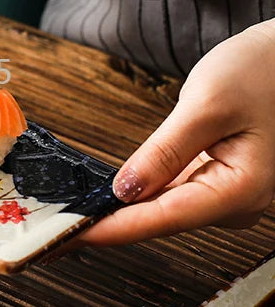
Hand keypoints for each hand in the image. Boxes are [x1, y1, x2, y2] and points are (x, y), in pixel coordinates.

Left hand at [77, 20, 274, 245]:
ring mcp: (223, 192)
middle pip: (157, 220)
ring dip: (115, 212)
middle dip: (104, 224)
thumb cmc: (262, 71)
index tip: (68, 235)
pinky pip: (166, 193)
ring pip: (159, 209)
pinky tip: (103, 198)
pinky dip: (134, 195)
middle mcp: (233, 202)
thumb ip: (164, 151)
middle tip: (53, 231)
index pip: (160, 219)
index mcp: (240, 190)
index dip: (109, 229)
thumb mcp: (206, 105)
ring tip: (68, 217)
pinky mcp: (212, 178)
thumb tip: (125, 189)